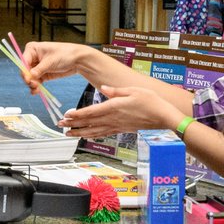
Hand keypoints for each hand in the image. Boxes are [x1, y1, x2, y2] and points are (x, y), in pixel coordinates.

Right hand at [21, 42, 92, 92]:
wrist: (78, 60)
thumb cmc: (65, 54)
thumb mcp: (50, 61)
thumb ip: (39, 70)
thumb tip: (29, 76)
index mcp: (32, 49)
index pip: (23, 62)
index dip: (24, 71)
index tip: (28, 79)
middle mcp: (33, 58)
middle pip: (25, 71)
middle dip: (29, 79)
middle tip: (34, 85)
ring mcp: (38, 67)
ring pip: (30, 78)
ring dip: (32, 84)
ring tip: (36, 89)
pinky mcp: (43, 74)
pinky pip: (36, 81)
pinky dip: (36, 87)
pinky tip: (37, 91)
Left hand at [58, 85, 181, 137]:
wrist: (163, 117)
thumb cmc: (151, 102)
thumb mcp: (133, 90)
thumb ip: (116, 90)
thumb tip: (103, 87)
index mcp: (113, 107)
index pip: (90, 112)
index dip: (76, 115)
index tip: (65, 116)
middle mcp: (112, 118)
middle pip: (88, 123)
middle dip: (72, 124)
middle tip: (59, 125)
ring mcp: (116, 125)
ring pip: (93, 131)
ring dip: (79, 132)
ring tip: (68, 134)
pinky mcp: (121, 129)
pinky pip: (103, 133)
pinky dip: (93, 135)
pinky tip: (87, 136)